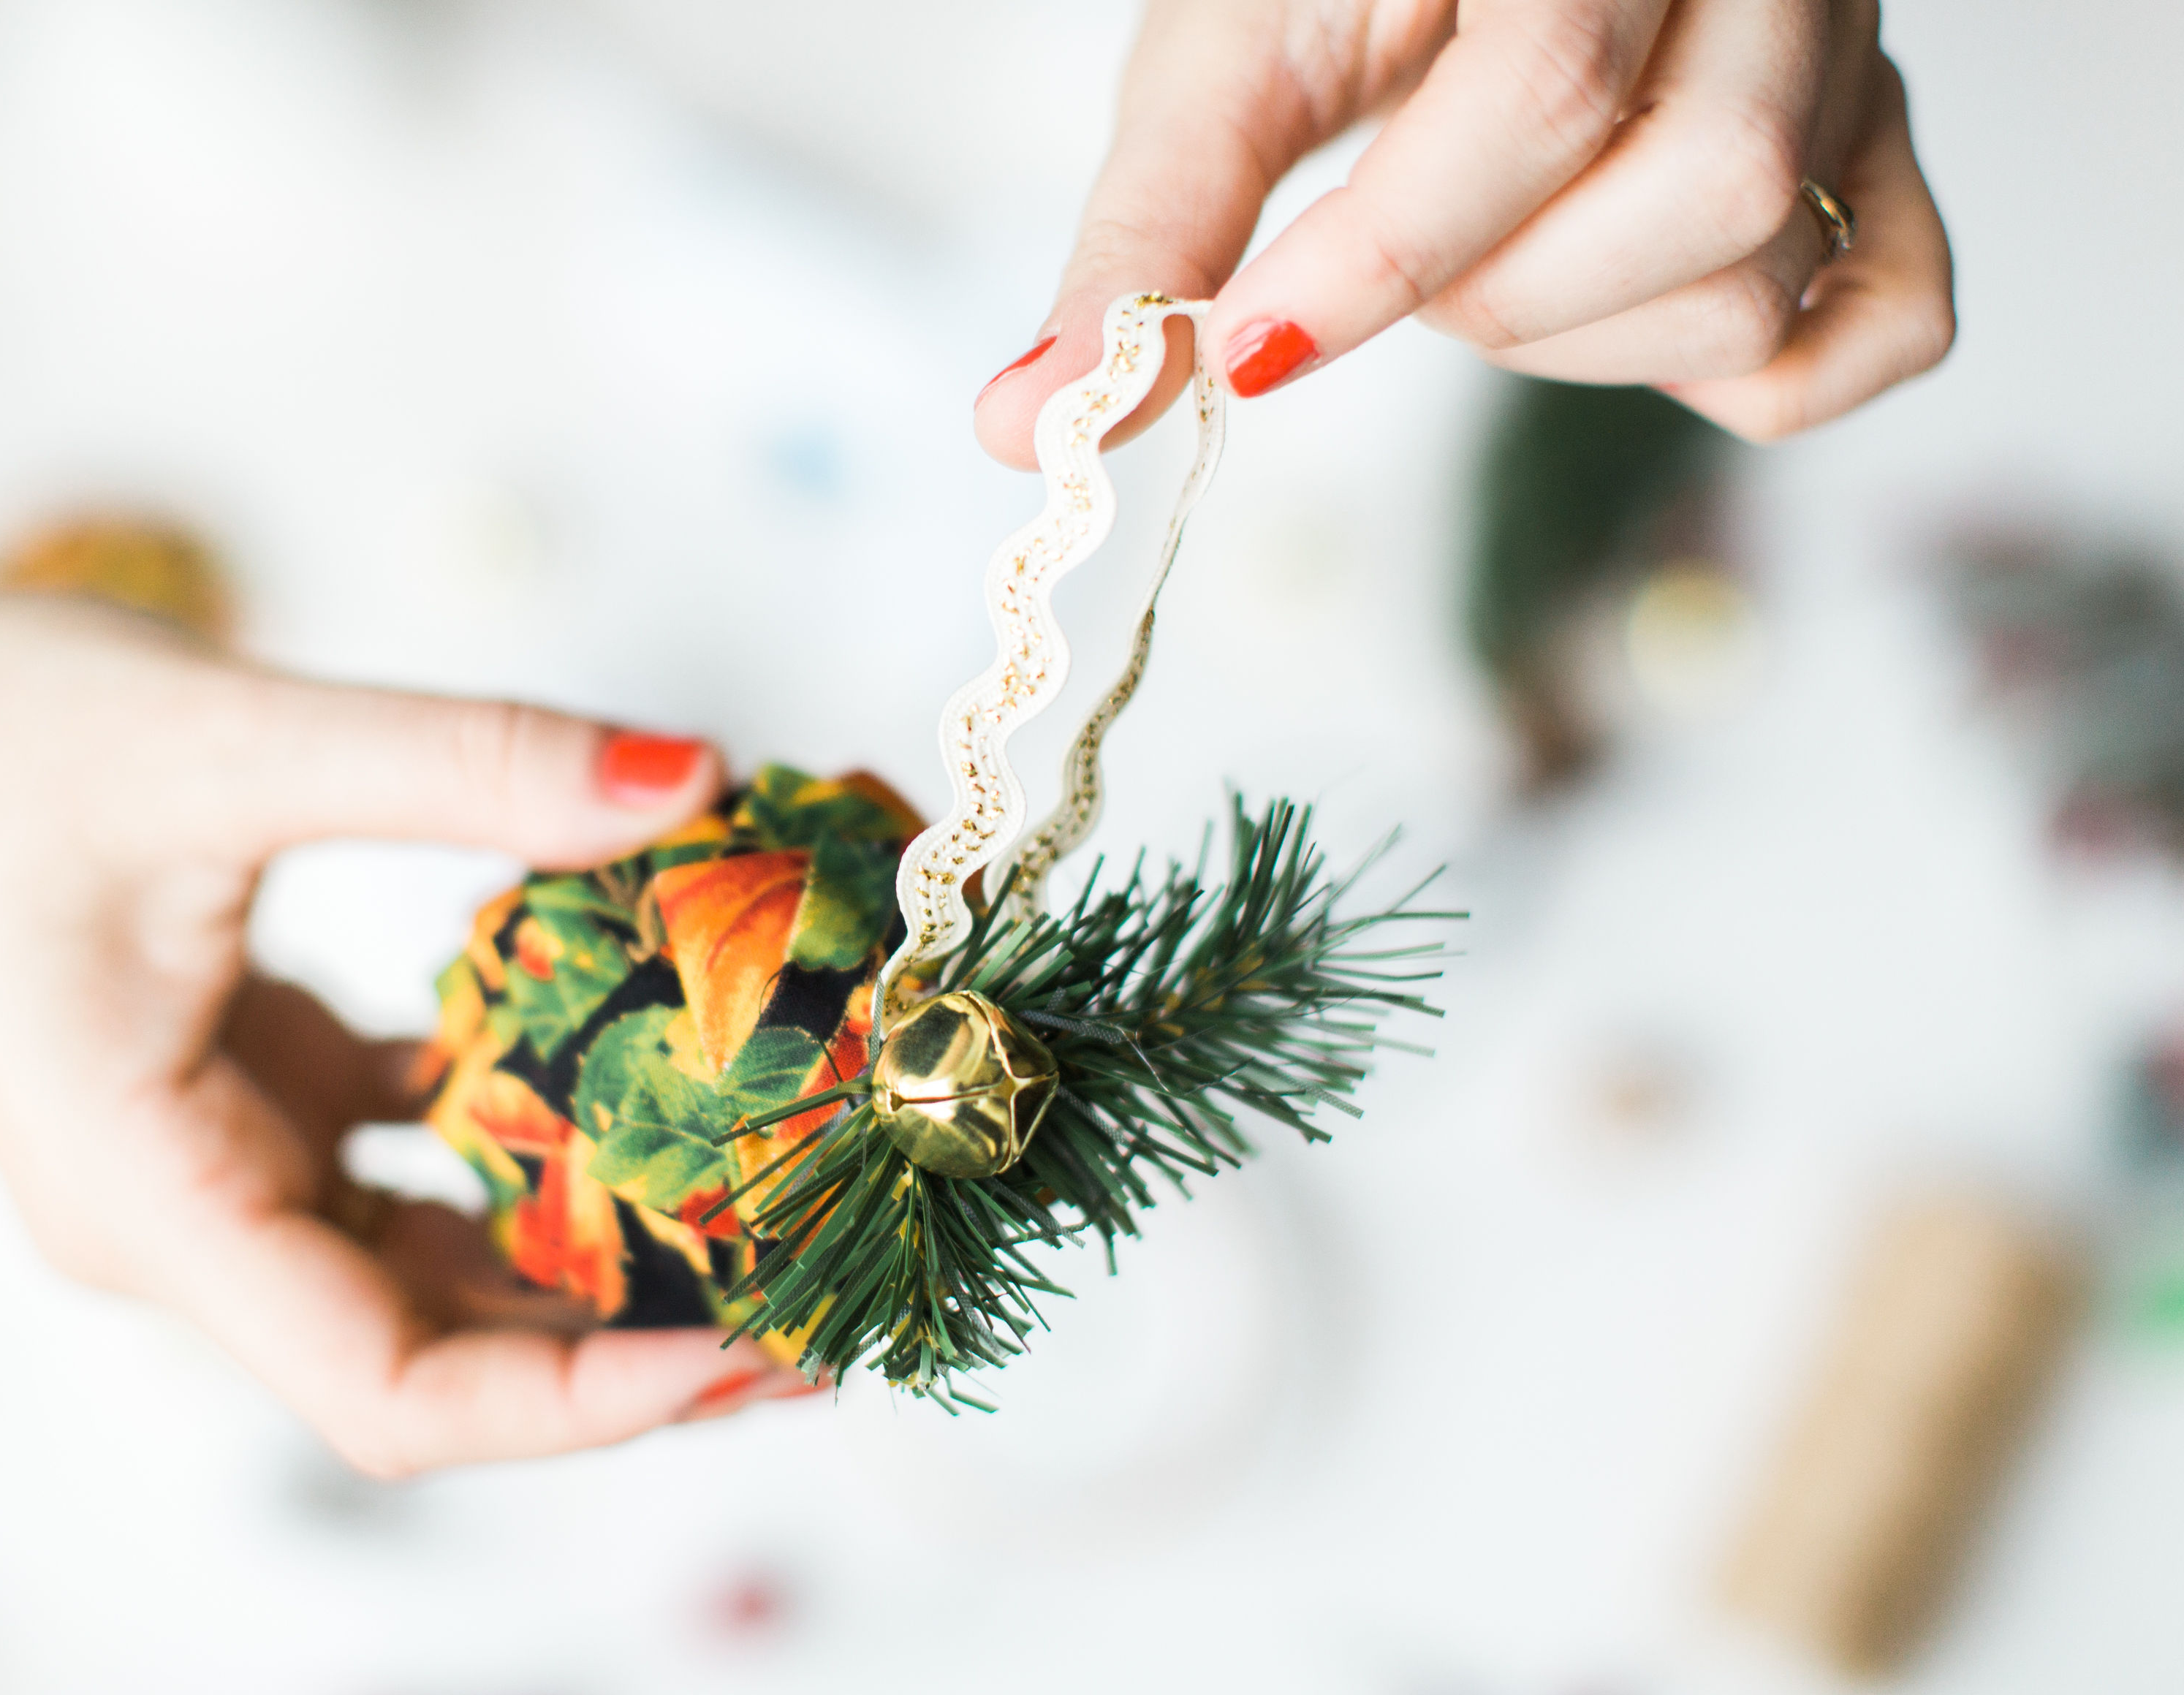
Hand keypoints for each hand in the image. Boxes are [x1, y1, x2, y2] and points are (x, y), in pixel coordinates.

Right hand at [0, 591, 814, 1473]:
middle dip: (637, 1347)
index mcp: (155, 1203)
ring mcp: (217, 1171)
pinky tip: (655, 1088)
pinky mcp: (245, 1100)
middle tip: (835, 1298)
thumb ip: (470, 760)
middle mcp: (190, 1224)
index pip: (391, 1393)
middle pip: (442, 1357)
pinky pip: (413, 1162)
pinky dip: (532, 1140)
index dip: (582, 1399)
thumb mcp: (233, 737)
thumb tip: (694, 773)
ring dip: (596, 1255)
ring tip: (777, 1214)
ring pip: (437, 1268)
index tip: (754, 1345)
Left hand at [974, 0, 1952, 457]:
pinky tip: (1610, 317)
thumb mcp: (1228, 53)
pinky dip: (1742, 377)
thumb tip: (1023, 427)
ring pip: (1773, 270)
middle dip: (1496, 294)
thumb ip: (1146, 235)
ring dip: (1581, 338)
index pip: (1552, 85)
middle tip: (1394, 272)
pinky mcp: (1882, 160)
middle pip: (1705, 192)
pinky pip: (1884, 328)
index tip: (1248, 349)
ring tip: (1489, 264)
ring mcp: (1854, 60)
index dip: (1390, 254)